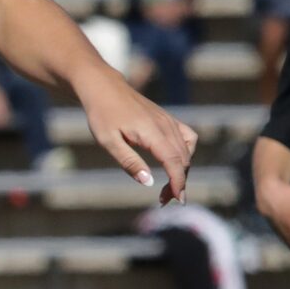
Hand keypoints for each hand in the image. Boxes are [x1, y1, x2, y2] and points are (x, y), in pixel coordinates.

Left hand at [76, 68, 195, 203]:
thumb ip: (129, 162)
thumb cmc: (102, 114)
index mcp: (152, 132)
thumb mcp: (108, 141)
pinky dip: (187, 153)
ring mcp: (169, 121)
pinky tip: (176, 163)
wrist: (104, 87)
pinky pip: (187, 137)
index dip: (178, 182)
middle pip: (183, 159)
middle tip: (163, 200)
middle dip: (178, 182)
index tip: (177, 200)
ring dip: (182, 171)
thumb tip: (148, 182)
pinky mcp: (168, 119)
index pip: (174, 161)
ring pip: (186, 151)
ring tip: (168, 187)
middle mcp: (165, 125)